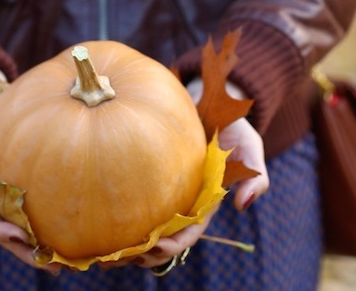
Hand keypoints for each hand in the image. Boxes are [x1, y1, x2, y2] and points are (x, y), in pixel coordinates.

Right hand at [0, 60, 60, 275]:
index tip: (19, 236)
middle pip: (4, 231)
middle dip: (24, 250)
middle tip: (50, 264)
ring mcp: (3, 192)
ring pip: (21, 224)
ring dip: (38, 245)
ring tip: (63, 261)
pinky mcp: (21, 181)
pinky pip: (35, 204)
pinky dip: (48, 219)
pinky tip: (70, 231)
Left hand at [118, 77, 269, 270]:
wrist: (208, 99)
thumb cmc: (230, 123)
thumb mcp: (249, 145)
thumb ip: (255, 175)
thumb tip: (243, 206)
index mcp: (206, 200)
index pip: (192, 231)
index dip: (176, 243)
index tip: (156, 246)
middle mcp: (184, 201)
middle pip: (166, 237)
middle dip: (148, 253)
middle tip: (124, 257)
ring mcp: (166, 191)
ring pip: (148, 227)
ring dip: (131, 245)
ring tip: (107, 255)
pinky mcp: (151, 179)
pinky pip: (135, 202)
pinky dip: (121, 218)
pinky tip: (100, 224)